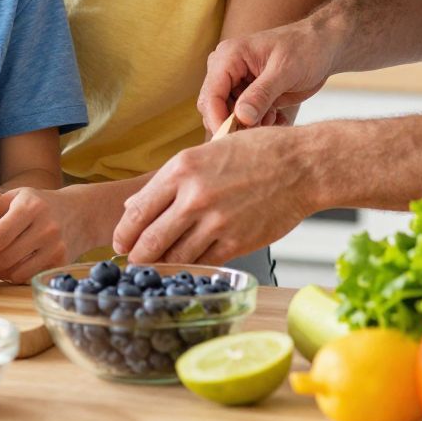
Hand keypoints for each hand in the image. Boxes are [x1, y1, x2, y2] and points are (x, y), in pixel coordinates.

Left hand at [0, 164, 81, 287]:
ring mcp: (55, 247)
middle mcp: (45, 227)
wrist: (82, 212)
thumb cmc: (38, 203)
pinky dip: (10, 275)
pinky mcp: (60, 263)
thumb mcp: (14, 198)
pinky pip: (25, 277)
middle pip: (4, 258)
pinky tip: (4, 268)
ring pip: (13, 272)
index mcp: (30, 206)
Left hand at [112, 129, 311, 264]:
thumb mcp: (205, 152)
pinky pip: (203, 262)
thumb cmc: (256, 153)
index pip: (137, 210)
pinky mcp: (236, 242)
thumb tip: (133, 203)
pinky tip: (185, 266)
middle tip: (131, 262)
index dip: (123, 232)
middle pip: (149, 240)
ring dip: (161, 265)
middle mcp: (194, 197)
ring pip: (174, 256)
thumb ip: (168, 180)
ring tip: (155, 267)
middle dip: (136, 255)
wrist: (302, 166)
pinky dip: (190, 267)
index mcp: (182, 169)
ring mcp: (215, 222)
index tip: (119, 242)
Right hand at [198, 18, 336, 135]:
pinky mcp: (248, 94)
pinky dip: (260, 123)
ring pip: (230, 116)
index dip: (217, 119)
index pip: (211, 94)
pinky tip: (278, 117)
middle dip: (236, 124)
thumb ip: (261, 94)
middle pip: (216, 108)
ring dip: (251, 124)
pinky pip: (244, 117)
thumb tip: (241, 117)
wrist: (323, 46)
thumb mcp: (285, 71)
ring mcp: (236, 82)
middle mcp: (226, 69)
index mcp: (229, 56)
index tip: (231, 140)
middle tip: (263, 127)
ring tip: (275, 116)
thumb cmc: (305, 49)